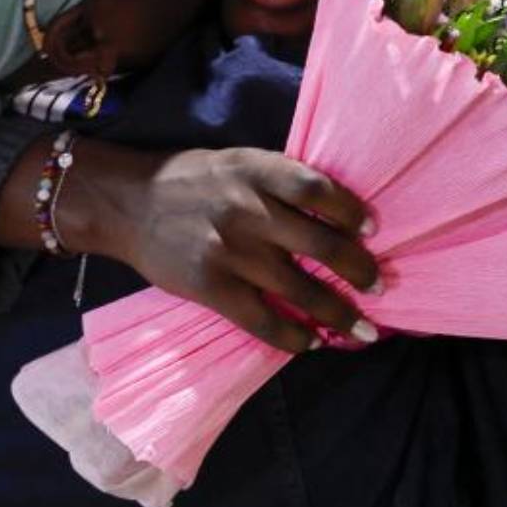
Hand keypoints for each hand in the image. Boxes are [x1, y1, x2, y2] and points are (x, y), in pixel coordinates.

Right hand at [73, 146, 379, 353]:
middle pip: (322, 244)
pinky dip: (294, 337)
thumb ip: (279, 182)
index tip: (372, 230)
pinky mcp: (211, 287)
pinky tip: (311, 343)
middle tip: (379, 287)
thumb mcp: (237, 162)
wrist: (127, 204)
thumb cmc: (191, 181)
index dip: (353, 212)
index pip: (319, 190)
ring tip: (362, 330)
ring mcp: (229, 252)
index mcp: (256, 170)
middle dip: (359, 271)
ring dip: (339, 314)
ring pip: (300, 290)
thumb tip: (336, 214)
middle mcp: (247, 209)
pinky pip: (264, 321)